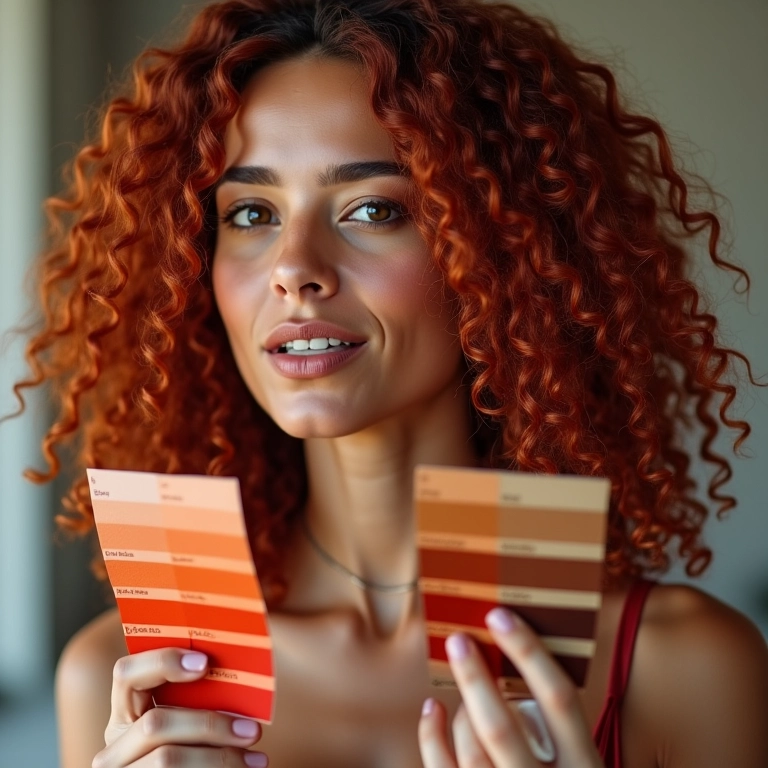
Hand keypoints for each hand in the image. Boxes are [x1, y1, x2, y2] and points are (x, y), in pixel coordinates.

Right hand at [92, 648, 267, 766]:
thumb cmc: (194, 751)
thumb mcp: (186, 724)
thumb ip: (196, 702)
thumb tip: (240, 676)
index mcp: (125, 714)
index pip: (127, 673)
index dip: (163, 662)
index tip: (205, 663)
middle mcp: (114, 747)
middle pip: (155, 723)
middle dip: (209, 725)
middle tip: (253, 730)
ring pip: (167, 759)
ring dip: (219, 758)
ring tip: (257, 759)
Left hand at [418, 608, 604, 766]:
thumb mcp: (580, 762)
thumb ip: (558, 728)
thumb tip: (515, 664)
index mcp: (587, 765)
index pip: (560, 699)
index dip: (529, 652)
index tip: (499, 615)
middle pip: (502, 727)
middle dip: (475, 679)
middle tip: (457, 639)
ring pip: (472, 753)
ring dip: (459, 712)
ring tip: (458, 689)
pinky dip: (432, 740)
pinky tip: (431, 709)